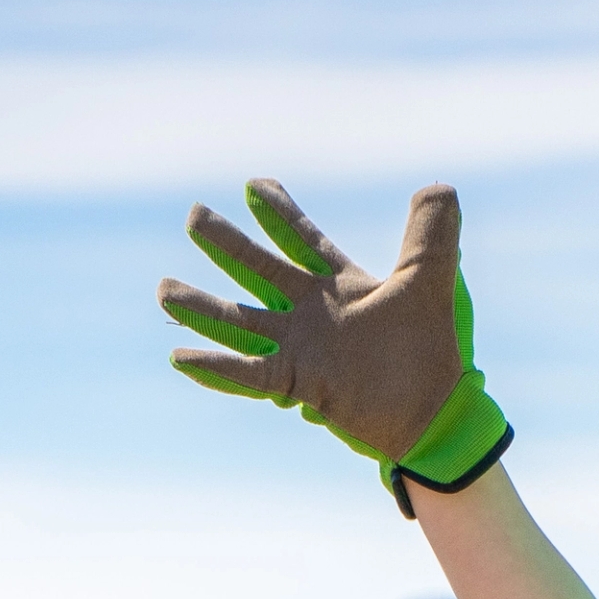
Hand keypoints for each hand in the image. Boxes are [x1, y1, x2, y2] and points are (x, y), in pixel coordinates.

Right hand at [159, 179, 512, 514]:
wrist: (435, 414)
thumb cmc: (435, 353)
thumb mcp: (433, 281)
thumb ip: (431, 233)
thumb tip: (436, 186)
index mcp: (342, 286)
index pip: (303, 240)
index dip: (279, 212)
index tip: (254, 184)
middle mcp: (313, 313)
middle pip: (259, 269)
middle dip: (226, 243)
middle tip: (193, 215)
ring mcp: (301, 348)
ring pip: (240, 321)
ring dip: (201, 305)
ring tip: (162, 289)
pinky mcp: (296, 381)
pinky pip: (247, 372)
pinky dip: (214, 366)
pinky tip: (179, 355)